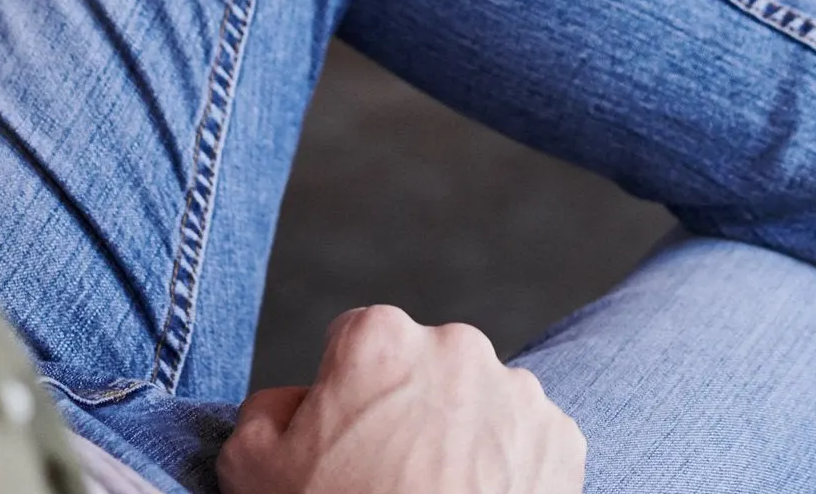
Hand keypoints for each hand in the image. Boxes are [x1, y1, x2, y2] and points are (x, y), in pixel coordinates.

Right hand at [219, 307, 585, 493]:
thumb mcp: (253, 468)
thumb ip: (265, 410)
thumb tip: (294, 402)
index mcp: (379, 336)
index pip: (356, 343)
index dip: (348, 397)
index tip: (350, 445)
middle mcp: (454, 345)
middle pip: (423, 367)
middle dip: (411, 411)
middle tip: (394, 479)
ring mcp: (516, 391)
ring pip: (479, 402)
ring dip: (463, 436)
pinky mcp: (563, 440)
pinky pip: (527, 442)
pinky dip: (510, 470)